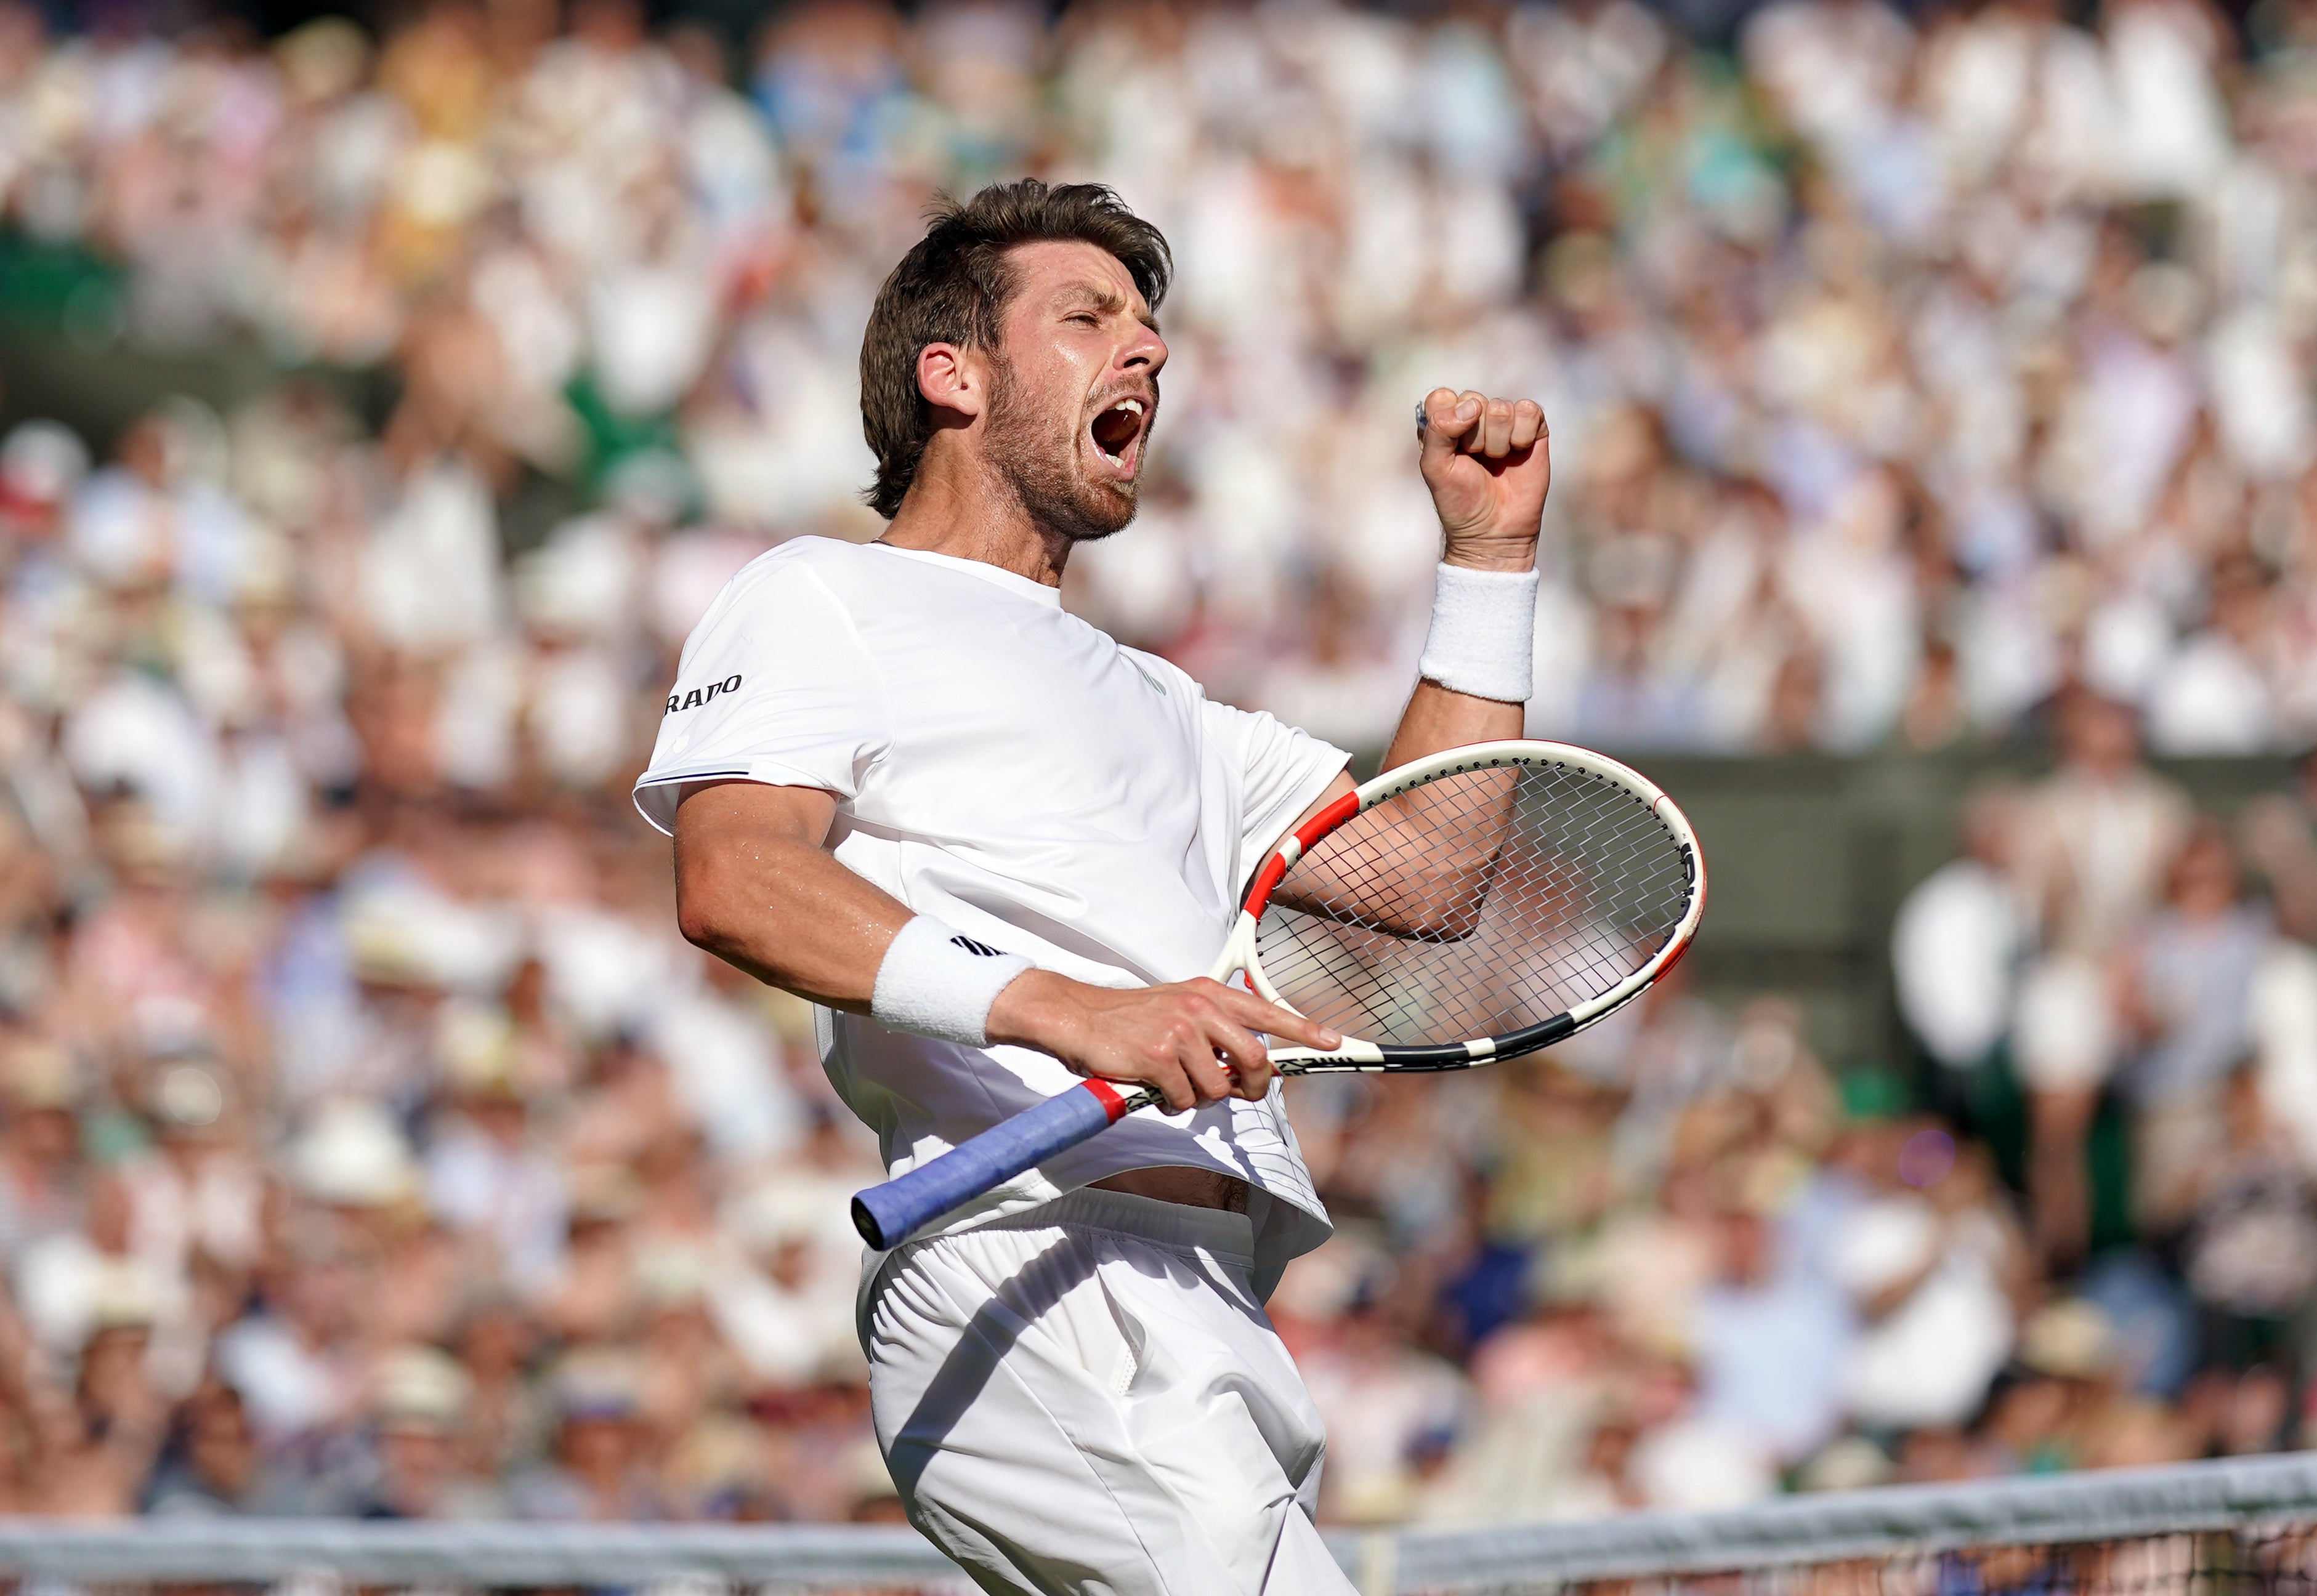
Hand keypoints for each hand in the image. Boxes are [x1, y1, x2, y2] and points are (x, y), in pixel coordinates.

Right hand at [987, 971, 1341, 1111]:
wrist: (1078, 1017)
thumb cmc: (1131, 1020)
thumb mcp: (1179, 1008)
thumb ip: (1216, 1029)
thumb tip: (1250, 1065)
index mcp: (1209, 994)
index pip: (1268, 1010)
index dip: (1305, 1029)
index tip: (1333, 1042)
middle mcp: (1200, 1009)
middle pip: (1255, 1059)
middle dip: (1251, 1086)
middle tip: (1235, 1092)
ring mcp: (1180, 1032)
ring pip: (1219, 1087)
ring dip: (1199, 1097)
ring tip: (1175, 1084)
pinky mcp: (1159, 1057)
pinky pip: (1185, 1099)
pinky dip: (1172, 1103)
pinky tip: (1154, 1088)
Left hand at [1419, 387, 1550, 571]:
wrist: (1495, 531)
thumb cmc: (1460, 501)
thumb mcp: (1435, 468)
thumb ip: (1438, 430)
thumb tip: (1473, 405)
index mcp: (1444, 423)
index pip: (1441, 397)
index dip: (1447, 421)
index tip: (1451, 450)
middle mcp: (1473, 417)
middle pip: (1473, 400)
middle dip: (1473, 437)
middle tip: (1475, 461)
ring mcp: (1504, 421)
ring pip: (1501, 407)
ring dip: (1497, 442)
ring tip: (1496, 462)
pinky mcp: (1532, 428)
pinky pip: (1529, 410)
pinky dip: (1522, 436)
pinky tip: (1517, 454)